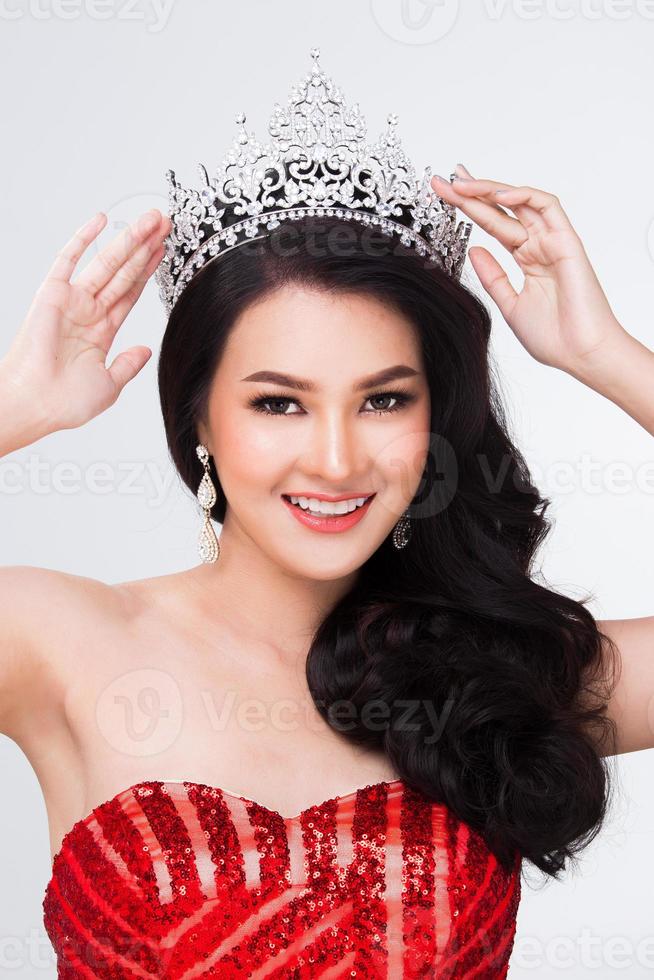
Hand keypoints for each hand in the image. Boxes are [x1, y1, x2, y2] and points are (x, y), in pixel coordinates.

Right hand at [3, 208, 170, 431]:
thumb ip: (128, 365)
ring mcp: (71, 301)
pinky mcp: (52, 294)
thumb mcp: (109, 385)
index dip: (148, 270)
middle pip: (124, 272)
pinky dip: (83, 239)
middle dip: (145, 247)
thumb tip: (145, 350)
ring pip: (107, 263)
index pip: (131, 292)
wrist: (36, 404)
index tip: (165, 249)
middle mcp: (88, 311)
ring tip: (150, 219)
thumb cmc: (65, 402)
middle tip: (165, 222)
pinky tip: (101, 220)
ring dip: (129, 240)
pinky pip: (67, 259)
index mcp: (102, 331)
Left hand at [432, 165, 627, 377]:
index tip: (444, 196)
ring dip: (491, 189)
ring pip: (520, 202)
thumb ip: (492, 277)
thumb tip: (473, 249)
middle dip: (472, 192)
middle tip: (444, 180)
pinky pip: (547, 206)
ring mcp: (552, 241)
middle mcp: (539, 246)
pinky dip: (524, 195)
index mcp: (526, 259)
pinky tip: (499, 194)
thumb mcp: (510, 305)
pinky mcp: (567, 241)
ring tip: (462, 183)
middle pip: (501, 209)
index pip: (493, 224)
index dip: (469, 208)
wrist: (580, 354)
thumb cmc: (553, 337)